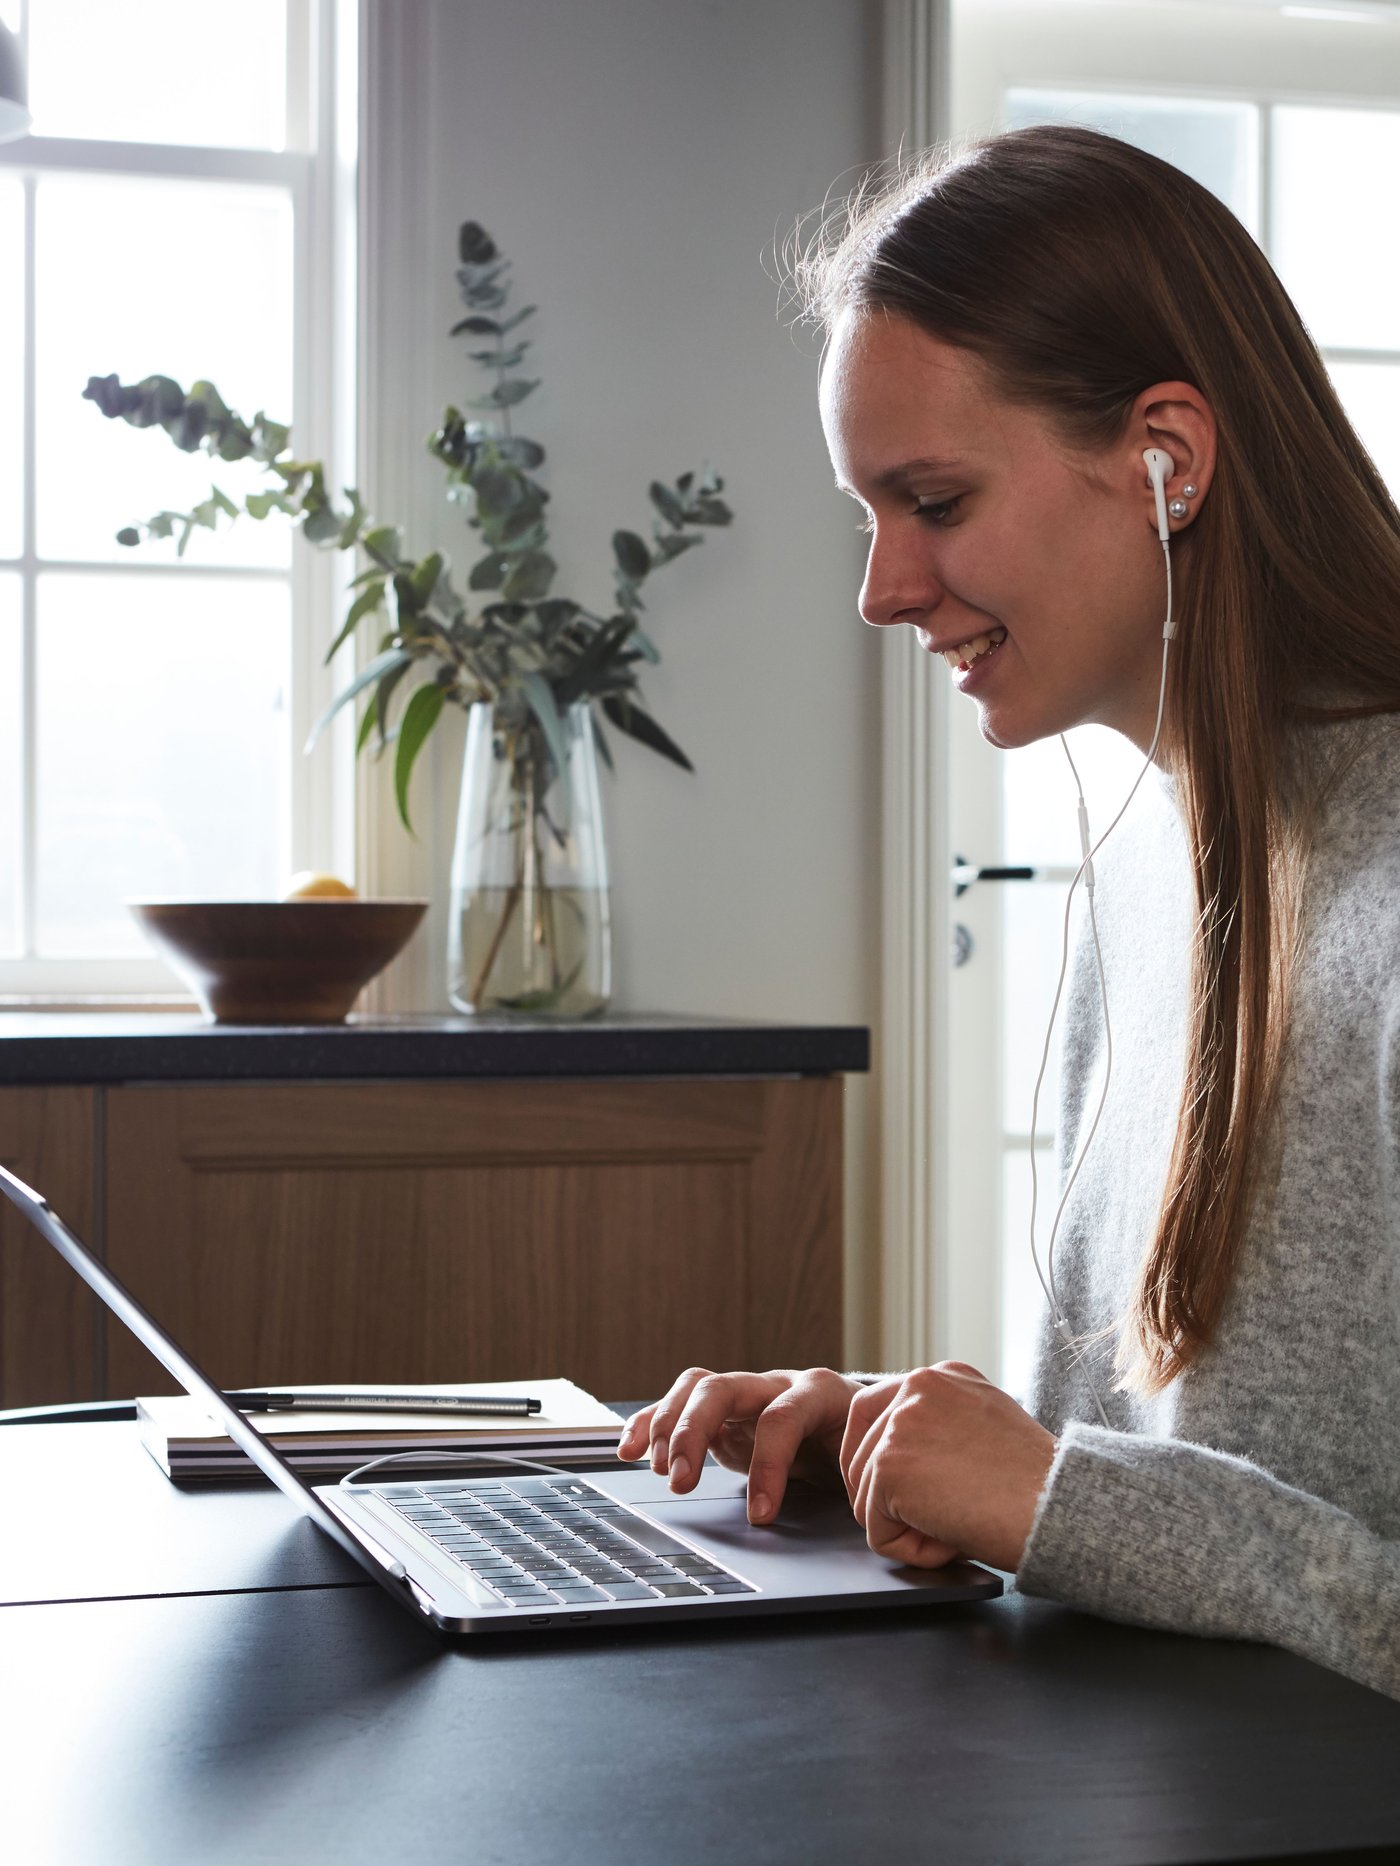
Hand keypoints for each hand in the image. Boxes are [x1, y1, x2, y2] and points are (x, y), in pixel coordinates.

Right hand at [618, 1367, 896, 1523]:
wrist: (861, 1425)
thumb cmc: (865, 1446)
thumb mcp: (867, 1462)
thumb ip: (857, 1478)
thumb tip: (857, 1511)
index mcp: (819, 1393)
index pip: (781, 1419)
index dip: (768, 1466)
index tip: (759, 1517)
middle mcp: (776, 1383)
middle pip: (722, 1388)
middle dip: (693, 1433)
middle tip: (680, 1482)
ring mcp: (747, 1392)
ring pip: (695, 1389)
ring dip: (668, 1428)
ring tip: (657, 1470)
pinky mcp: (724, 1410)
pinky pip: (679, 1405)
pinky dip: (650, 1423)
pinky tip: (628, 1448)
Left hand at [839, 1362, 1057, 1572]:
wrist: (1058, 1507)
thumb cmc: (1036, 1485)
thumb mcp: (983, 1430)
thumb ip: (941, 1429)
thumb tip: (903, 1460)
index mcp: (940, 1377)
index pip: (872, 1412)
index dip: (879, 1463)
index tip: (904, 1493)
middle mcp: (916, 1386)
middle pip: (858, 1454)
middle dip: (886, 1500)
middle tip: (937, 1521)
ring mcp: (899, 1424)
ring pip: (864, 1495)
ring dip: (904, 1527)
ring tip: (956, 1528)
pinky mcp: (889, 1466)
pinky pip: (876, 1531)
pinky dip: (911, 1551)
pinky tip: (953, 1541)